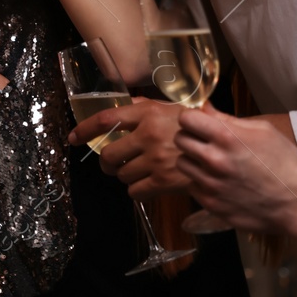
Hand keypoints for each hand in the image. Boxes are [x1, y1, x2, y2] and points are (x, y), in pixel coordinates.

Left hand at [69, 97, 189, 197]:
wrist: (224, 148)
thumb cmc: (197, 125)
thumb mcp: (172, 107)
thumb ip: (146, 106)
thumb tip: (121, 104)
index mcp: (149, 112)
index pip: (106, 119)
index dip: (85, 129)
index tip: (73, 137)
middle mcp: (149, 134)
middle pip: (109, 155)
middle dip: (107, 162)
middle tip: (113, 162)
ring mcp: (156, 159)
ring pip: (122, 175)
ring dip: (125, 175)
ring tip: (139, 170)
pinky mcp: (164, 181)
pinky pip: (135, 192)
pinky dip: (137, 190)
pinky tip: (148, 182)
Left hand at [175, 107, 296, 240]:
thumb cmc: (284, 163)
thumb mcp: (262, 131)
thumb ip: (228, 119)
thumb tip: (204, 109)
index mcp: (227, 138)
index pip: (186, 119)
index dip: (191, 117)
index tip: (198, 121)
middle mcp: (214, 160)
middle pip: (179, 140)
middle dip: (190, 136)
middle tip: (204, 140)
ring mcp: (211, 184)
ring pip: (182, 164)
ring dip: (193, 160)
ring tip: (212, 162)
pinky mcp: (211, 204)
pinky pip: (192, 187)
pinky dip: (201, 182)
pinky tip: (219, 181)